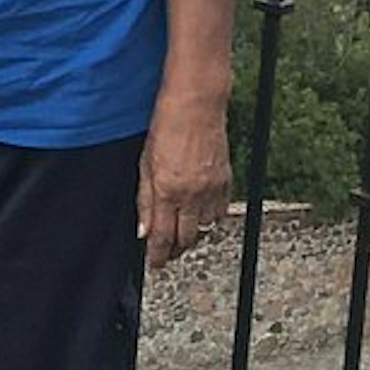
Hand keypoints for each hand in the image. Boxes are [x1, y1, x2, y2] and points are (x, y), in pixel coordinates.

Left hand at [137, 91, 231, 269]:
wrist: (197, 105)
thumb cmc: (166, 126)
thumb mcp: (145, 163)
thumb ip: (144, 200)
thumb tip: (144, 231)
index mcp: (167, 190)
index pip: (162, 236)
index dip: (157, 255)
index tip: (154, 264)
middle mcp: (191, 194)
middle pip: (185, 238)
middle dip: (174, 250)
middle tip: (166, 253)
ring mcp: (211, 189)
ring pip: (205, 229)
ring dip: (192, 235)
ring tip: (182, 233)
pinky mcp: (226, 181)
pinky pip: (220, 212)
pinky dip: (209, 219)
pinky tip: (200, 214)